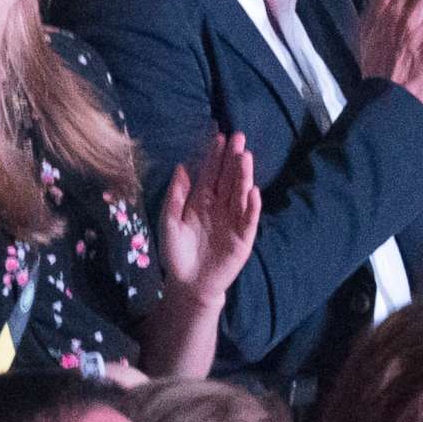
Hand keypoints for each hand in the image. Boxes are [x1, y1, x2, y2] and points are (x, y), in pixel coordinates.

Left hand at [159, 134, 260, 303]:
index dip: (215, 156)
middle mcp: (220, 206)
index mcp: (201, 200)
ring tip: (245, 157)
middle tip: (239, 137)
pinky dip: (252, 205)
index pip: (211, 173)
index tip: (220, 137)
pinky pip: (249, 218)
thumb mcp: (169, 223)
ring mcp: (234, 219)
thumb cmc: (177, 253)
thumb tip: (180, 167)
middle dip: (233, 158)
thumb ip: (175, 197)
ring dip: (244, 176)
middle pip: (229, 178)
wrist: (188, 284)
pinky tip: (254, 192)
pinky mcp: (244, 236)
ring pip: (240, 193)